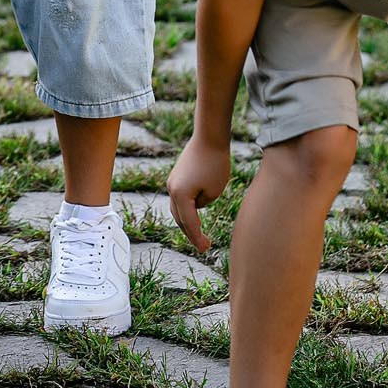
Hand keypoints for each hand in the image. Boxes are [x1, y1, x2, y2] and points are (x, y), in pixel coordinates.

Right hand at [167, 134, 230, 251]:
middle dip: (191, 233)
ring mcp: (172, 181)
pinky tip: (196, 214)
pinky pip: (179, 198)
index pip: (190, 224)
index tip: (205, 250)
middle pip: (180, 218)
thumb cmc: (215, 164)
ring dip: (187, 221)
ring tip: (199, 233)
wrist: (209, 137)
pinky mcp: (177, 175)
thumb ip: (202, 204)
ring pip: (177, 208)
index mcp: (180, 195)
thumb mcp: (214, 192)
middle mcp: (172, 188)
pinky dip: (186, 209)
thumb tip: (196, 205)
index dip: (197, 239)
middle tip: (204, 246)